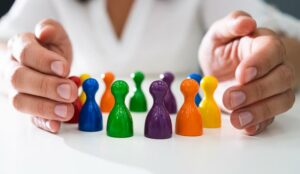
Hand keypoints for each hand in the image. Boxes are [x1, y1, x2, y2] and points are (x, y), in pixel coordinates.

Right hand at [5, 19, 77, 132]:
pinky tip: (57, 125)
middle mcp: (14, 69)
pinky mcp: (28, 108)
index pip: (26, 53)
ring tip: (67, 110)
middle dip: (46, 87)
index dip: (44, 61)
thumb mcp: (56, 36)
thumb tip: (44, 32)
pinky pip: (30, 118)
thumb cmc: (51, 50)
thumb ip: (52, 30)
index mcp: (20, 48)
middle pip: (20, 79)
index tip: (63, 68)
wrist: (49, 65)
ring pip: (20, 101)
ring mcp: (18, 91)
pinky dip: (44, 123)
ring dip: (45, 108)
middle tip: (69, 91)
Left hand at [199, 11, 295, 134]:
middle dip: (256, 91)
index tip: (241, 74)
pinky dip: (260, 124)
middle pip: (280, 78)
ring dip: (259, 112)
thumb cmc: (222, 50)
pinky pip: (271, 118)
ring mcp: (274, 89)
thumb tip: (246, 22)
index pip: (271, 51)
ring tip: (236, 119)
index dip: (260, 63)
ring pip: (280, 101)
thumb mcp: (218, 35)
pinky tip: (247, 128)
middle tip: (230, 98)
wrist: (221, 70)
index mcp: (264, 44)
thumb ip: (230, 25)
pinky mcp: (266, 106)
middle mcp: (275, 67)